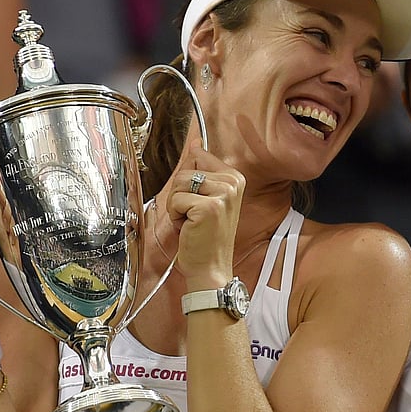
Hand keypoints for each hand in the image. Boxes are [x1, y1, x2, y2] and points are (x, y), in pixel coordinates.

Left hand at [161, 132, 246, 289]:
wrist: (210, 267)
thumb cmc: (206, 237)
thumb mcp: (207, 198)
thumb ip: (201, 171)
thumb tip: (195, 144)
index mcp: (235, 178)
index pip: (199, 156)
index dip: (189, 179)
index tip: (199, 199)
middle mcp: (232, 183)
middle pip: (186, 170)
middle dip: (181, 193)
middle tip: (194, 215)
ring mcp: (222, 194)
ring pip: (179, 183)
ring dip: (177, 205)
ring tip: (191, 221)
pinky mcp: (208, 207)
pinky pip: (175, 200)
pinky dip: (175, 216)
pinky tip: (189, 227)